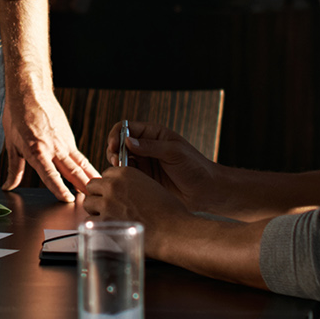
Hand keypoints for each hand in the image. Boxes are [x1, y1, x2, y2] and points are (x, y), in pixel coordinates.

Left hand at [0, 90, 97, 202]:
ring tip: (99, 190)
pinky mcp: (69, 137)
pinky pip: (80, 155)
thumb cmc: (18, 116)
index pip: (50, 174)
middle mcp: (53, 148)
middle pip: (72, 171)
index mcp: (37, 151)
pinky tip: (92, 175)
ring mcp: (64, 142)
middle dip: (83, 187)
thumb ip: (14, 169)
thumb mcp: (12, 145)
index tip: (68, 200)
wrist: (30, 93)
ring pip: (80, 164)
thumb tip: (9, 186)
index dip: (59, 188)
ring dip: (90, 178)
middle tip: (92, 200)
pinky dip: (87, 167)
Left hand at [79, 165, 191, 238]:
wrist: (173, 230)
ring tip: (108, 217)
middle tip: (108, 206)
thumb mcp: (150, 186)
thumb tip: (123, 190)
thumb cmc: (169, 211)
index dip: (110, 185)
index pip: (106, 174)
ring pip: (87, 202)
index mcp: (125, 173)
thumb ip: (132, 185)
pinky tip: (108, 228)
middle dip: (99, 195)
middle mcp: (113, 185)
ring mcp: (107, 203)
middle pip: (92, 186)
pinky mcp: (104, 222)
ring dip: (95, 209)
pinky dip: (96, 225)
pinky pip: (90, 221)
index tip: (115, 193)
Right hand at [114, 123, 236, 213]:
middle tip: (115, 160)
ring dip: (116, 164)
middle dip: (113, 150)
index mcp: (154, 134)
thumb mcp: (174, 152)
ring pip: (121, 160)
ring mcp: (145, 163)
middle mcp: (146, 147)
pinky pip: (127, 176)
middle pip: (119, 143)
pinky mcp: (144, 179)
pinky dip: (122, 177)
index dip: (117, 134)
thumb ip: (150, 146)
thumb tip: (127, 141)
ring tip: (120, 171)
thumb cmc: (195, 167)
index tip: (114, 145)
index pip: (127, 127)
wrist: (206, 191)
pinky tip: (124, 181)